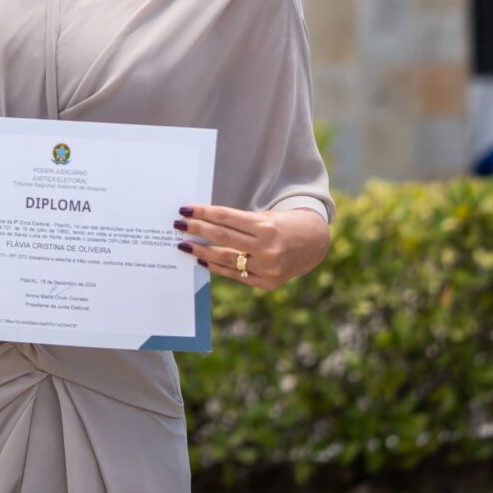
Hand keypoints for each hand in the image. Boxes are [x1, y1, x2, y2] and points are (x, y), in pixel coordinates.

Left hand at [173, 202, 330, 289]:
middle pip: (222, 237)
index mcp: (266, 226)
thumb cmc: (284, 224)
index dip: (203, 213)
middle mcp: (267, 249)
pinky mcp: (267, 283)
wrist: (315, 243)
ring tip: (185, 245)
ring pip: (226, 259)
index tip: (185, 210)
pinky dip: (217, 267)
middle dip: (197, 230)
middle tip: (178, 225)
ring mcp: (267, 268)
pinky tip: (202, 260)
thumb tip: (204, 223)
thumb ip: (238, 222)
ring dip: (202, 251)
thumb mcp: (265, 216)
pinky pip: (235, 275)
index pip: (225, 218)